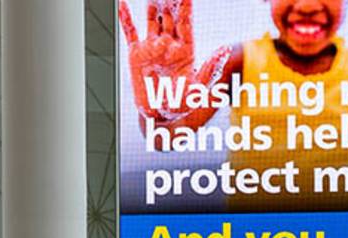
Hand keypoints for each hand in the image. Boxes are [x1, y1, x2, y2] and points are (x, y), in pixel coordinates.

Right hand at [119, 0, 227, 131]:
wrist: (160, 116)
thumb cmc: (181, 104)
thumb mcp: (199, 88)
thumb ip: (210, 68)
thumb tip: (225, 49)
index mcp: (185, 49)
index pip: (185, 22)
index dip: (185, 6)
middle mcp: (169, 45)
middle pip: (169, 17)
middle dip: (169, 1)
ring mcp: (152, 48)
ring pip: (151, 21)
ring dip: (151, 6)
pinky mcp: (136, 55)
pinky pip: (130, 33)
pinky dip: (125, 18)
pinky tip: (122, 4)